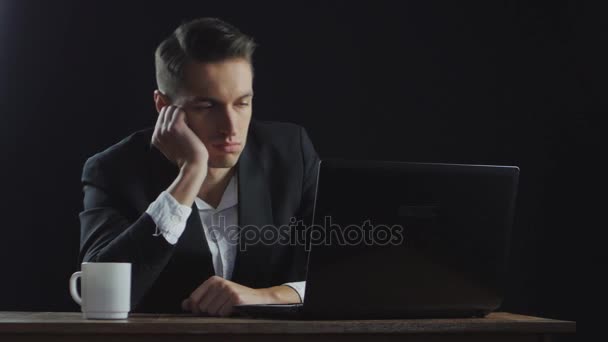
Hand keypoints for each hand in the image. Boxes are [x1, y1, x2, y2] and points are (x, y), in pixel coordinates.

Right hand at [151, 105, 207, 168]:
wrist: (192, 166)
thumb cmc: (187, 158)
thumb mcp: (173, 147)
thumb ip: (169, 136)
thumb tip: (172, 124)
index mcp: (156, 137)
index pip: (161, 117)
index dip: (173, 118)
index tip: (183, 127)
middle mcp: (158, 132)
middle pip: (165, 110)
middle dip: (176, 114)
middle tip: (187, 124)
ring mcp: (165, 129)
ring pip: (172, 108)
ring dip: (182, 114)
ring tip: (189, 125)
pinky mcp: (175, 126)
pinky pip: (179, 111)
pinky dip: (187, 115)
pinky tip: (190, 125)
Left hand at [181, 276, 296, 316]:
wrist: (258, 298)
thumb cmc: (236, 298)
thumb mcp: (217, 295)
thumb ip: (199, 299)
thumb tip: (184, 304)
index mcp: (213, 281)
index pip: (193, 299)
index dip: (197, 308)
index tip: (206, 308)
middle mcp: (220, 283)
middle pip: (202, 307)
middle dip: (211, 311)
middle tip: (223, 306)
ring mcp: (227, 290)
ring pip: (212, 312)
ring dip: (220, 313)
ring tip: (229, 308)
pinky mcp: (235, 298)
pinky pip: (222, 314)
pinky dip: (228, 315)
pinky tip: (234, 309)